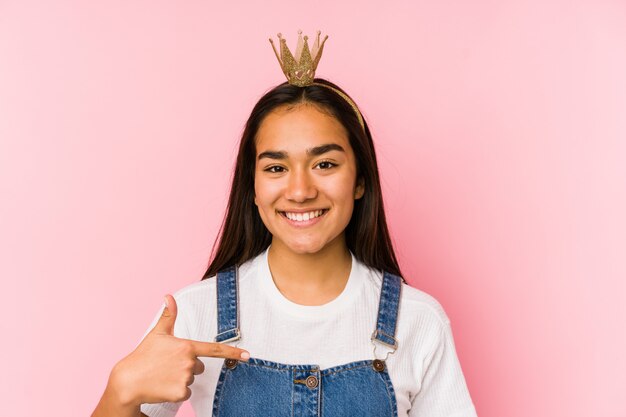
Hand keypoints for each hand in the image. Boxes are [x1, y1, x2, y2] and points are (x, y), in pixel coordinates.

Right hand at [109, 294, 249, 405]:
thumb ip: (168, 315)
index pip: (214, 349)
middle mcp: (189, 362)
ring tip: (163, 375)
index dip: (232, 351)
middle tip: (168, 364)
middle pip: (199, 366)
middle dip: (187, 366)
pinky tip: (163, 386)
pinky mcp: (180, 393)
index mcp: (186, 346)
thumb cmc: (143, 356)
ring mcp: (185, 379)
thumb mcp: (157, 334)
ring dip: (180, 379)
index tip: (247, 355)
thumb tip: (168, 296)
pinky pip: (186, 393)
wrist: (127, 381)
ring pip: (191, 380)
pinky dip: (176, 392)